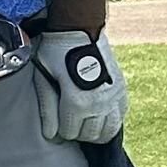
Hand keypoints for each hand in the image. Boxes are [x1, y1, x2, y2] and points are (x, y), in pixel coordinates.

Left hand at [34, 28, 126, 143]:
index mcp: (77, 103)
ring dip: (95, 131)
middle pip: (89, 135)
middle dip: (76, 132)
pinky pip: (121, 116)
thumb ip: (48, 109)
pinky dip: (110, 120)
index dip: (59, 131)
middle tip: (69, 121)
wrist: (80, 31)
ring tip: (84, 123)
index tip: (56, 121)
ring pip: (109, 131)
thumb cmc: (56, 55)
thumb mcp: (44, 81)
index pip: (69, 133)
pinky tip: (99, 115)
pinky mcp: (122, 90)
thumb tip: (51, 135)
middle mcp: (99, 104)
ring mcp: (114, 97)